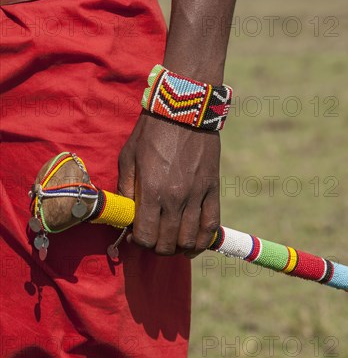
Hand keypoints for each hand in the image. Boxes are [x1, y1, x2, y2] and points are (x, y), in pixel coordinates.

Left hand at [118, 111, 219, 256]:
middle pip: (167, 243)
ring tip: (173, 242)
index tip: (136, 234)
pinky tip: (194, 241)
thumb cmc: (150, 132)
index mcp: (151, 191)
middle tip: (154, 237)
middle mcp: (175, 198)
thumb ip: (125, 188)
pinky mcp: (212, 189)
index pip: (146, 236)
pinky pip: (212, 224)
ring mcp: (197, 195)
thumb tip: (126, 214)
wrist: (183, 109)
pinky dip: (204, 239)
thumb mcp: (128, 157)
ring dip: (180, 247)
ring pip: (190, 239)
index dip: (139, 241)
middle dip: (157, 247)